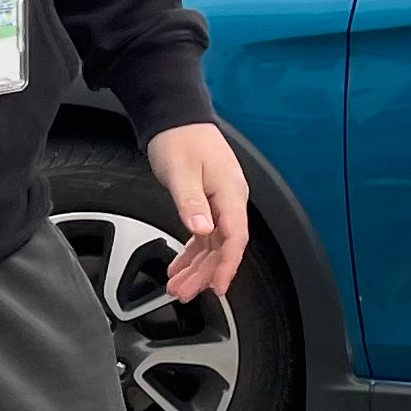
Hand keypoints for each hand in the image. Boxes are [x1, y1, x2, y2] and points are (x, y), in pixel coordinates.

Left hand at [144, 123, 248, 301]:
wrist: (176, 117)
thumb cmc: (180, 138)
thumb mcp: (181, 171)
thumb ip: (191, 203)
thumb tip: (202, 230)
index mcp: (230, 193)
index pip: (234, 238)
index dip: (227, 266)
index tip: (217, 287)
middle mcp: (229, 200)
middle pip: (223, 246)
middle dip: (205, 273)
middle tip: (185, 292)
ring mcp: (220, 201)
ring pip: (212, 243)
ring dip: (196, 266)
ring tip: (179, 286)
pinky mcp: (208, 201)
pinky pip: (204, 234)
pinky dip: (191, 252)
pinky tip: (180, 265)